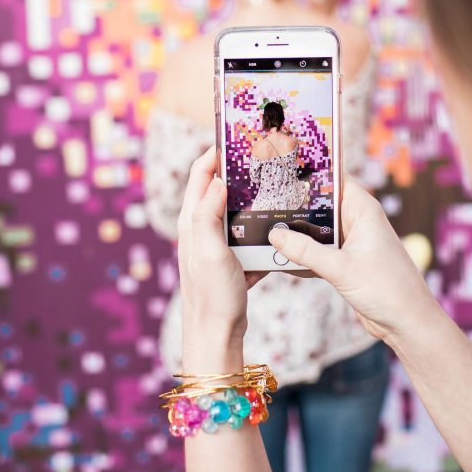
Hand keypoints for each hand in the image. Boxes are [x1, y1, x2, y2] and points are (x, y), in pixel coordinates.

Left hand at [178, 147, 263, 361]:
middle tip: (261, 157)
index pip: (200, 175)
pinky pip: (247, 238)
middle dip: (236, 171)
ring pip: (236, 213)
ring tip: (275, 185)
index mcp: (192, 221)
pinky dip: (260, 230)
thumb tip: (218, 181)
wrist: (216, 334)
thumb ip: (208, 214)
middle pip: (218, 190)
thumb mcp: (208, 250)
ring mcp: (216, 245)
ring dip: (251, 200)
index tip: (234, 137)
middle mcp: (201, 230)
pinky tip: (279, 228)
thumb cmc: (211, 294)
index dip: (214, 153)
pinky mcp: (231, 261)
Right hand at [269, 178, 435, 344]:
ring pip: (315, 229)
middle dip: (293, 206)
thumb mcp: (341, 268)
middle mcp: (356, 220)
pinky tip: (279, 260)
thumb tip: (275, 235)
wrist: (407, 323)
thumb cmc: (387, 289)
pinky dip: (301, 255)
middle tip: (261, 205)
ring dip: (294, 234)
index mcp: (362, 209)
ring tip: (262, 232)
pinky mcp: (344, 261)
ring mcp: (349, 241)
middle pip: (319, 204)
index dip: (309, 172)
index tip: (280, 170)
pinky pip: (316, 251)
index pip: (333, 178)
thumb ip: (305, 251)